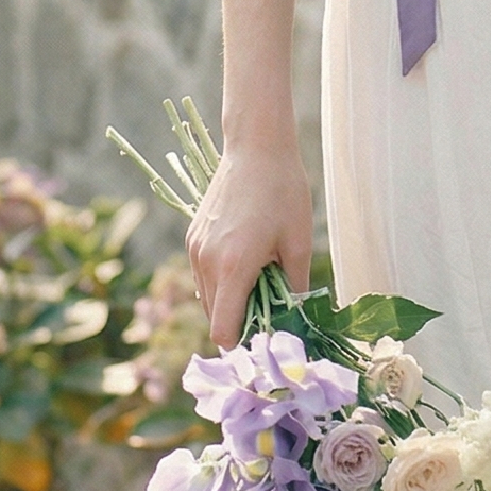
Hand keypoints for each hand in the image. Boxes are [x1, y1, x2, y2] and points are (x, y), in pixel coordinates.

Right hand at [186, 138, 312, 347]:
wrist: (255, 147)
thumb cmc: (284, 191)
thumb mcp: (298, 243)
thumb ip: (295, 288)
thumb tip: (297, 321)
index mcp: (234, 267)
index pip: (223, 331)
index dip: (243, 343)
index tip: (267, 334)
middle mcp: (207, 262)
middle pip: (214, 318)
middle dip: (240, 321)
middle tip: (271, 305)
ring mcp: (195, 248)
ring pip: (207, 297)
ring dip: (231, 300)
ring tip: (261, 277)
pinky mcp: (192, 237)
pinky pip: (203, 275)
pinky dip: (221, 281)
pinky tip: (247, 259)